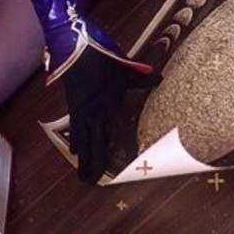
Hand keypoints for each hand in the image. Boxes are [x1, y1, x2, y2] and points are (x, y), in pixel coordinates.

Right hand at [62, 48, 152, 183]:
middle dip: (96, 165)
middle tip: (94, 183)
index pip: (123, 132)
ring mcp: (83, 112)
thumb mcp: (125, 68)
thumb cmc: (102, 58)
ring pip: (84, 143)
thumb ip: (142, 78)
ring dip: (83, 161)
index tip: (133, 162)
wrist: (75, 51)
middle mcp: (97, 113)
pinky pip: (74, 130)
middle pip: (98, 145)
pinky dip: (75, 142)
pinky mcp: (73, 108)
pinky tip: (74, 153)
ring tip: (82, 177)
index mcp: (113, 104)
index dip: (128, 148)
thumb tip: (159, 78)